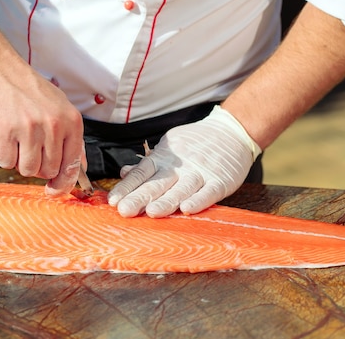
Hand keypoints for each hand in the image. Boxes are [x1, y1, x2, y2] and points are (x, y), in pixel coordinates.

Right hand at [0, 66, 84, 193]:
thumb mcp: (60, 107)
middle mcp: (53, 126)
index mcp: (71, 121)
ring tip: (18, 141)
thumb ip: (71, 138)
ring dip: (20, 162)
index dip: (64, 182)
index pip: (73, 164)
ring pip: (28, 170)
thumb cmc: (28, 90)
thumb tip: (80, 168)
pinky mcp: (4, 133)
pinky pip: (6, 163)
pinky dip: (3, 155)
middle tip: (30, 149)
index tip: (56, 189)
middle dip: (39, 167)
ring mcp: (29, 129)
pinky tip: (4, 137)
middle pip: (49, 171)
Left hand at [107, 106, 260, 217]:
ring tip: (152, 212)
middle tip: (124, 210)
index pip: (142, 173)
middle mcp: (180, 167)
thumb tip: (123, 173)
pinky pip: (209, 192)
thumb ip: (148, 164)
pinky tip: (187, 209)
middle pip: (158, 183)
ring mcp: (201, 173)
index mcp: (164, 159)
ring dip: (167, 201)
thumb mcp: (168, 149)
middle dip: (140, 197)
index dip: (128, 186)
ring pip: (182, 189)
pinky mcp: (221, 180)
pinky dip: (199, 200)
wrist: (231, 132)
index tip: (113, 201)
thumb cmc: (195, 144)